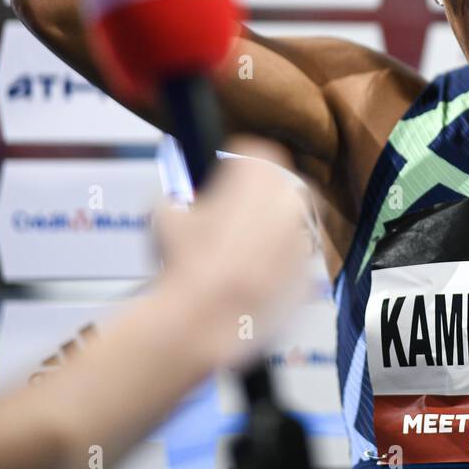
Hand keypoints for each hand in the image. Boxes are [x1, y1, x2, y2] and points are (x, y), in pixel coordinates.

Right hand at [153, 137, 315, 368]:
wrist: (206, 316)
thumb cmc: (185, 261)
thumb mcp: (163, 217)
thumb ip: (172, 200)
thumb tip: (170, 204)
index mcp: (260, 176)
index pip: (258, 153)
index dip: (237, 163)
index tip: (225, 174)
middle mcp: (289, 201)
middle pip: (280, 188)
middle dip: (260, 197)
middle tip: (232, 212)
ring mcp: (302, 239)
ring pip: (289, 227)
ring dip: (269, 232)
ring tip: (237, 250)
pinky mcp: (305, 273)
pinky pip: (292, 264)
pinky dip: (275, 267)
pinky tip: (247, 280)